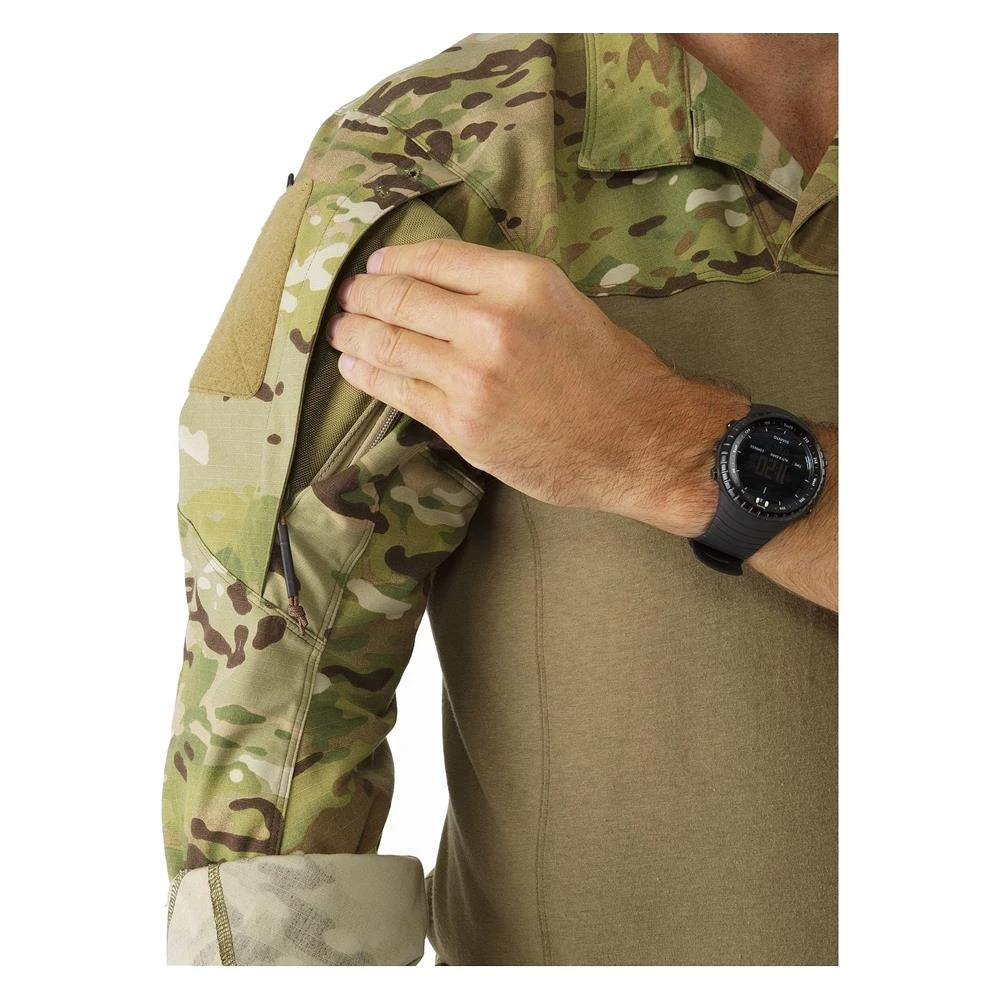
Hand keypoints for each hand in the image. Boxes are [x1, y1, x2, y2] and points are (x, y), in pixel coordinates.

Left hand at [326, 238, 684, 512]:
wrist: (640, 440)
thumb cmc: (612, 374)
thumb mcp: (565, 304)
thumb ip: (504, 291)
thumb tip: (444, 286)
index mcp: (521, 281)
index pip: (433, 257)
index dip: (391, 261)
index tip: (375, 267)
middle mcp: (491, 322)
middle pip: (399, 297)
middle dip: (363, 296)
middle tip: (346, 299)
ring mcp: (471, 376)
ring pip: (389, 343)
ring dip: (355, 334)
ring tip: (340, 331)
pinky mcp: (462, 424)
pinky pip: (398, 392)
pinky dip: (368, 375)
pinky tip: (354, 367)